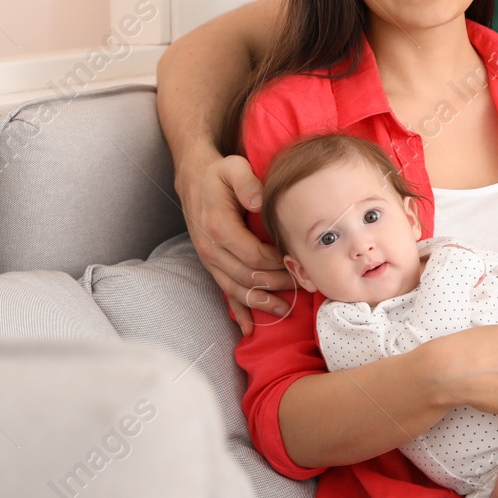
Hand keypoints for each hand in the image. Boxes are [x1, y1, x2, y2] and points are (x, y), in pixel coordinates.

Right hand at [178, 154, 291, 334]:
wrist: (193, 180)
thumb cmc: (219, 174)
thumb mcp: (232, 168)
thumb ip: (246, 183)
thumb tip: (259, 201)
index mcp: (218, 227)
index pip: (253, 255)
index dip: (278, 264)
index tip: (299, 265)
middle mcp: (211, 248)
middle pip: (248, 276)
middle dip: (277, 284)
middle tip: (304, 286)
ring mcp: (210, 260)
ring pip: (237, 289)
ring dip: (261, 302)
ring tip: (285, 310)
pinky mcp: (211, 265)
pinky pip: (224, 292)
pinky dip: (237, 312)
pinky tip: (248, 329)